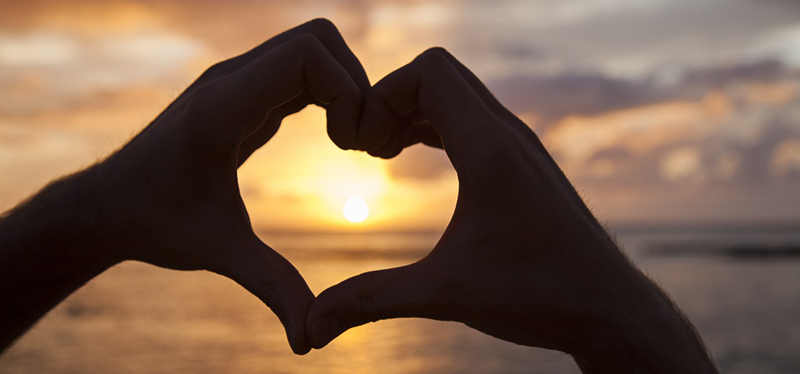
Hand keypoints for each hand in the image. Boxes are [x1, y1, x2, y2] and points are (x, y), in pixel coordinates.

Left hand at [0, 19, 368, 354]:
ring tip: (352, 142)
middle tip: (360, 142)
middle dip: (356, 84)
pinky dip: (330, 93)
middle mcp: (232, 79)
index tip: (352, 146)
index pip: (308, 53)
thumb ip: (272, 288)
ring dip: (345, 86)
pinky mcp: (243, 92)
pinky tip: (336, 138)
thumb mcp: (219, 254)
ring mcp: (237, 80)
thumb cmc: (155, 224)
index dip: (349, 90)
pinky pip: (301, 70)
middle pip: (319, 38)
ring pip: (313, 47)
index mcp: (226, 105)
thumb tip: (310, 341)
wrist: (108, 206)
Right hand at [307, 48, 717, 372]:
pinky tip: (413, 158)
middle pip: (439, 72)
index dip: (382, 95)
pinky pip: (470, 116)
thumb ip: (370, 301)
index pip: (428, 71)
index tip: (362, 148)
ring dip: (414, 110)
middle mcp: (508, 134)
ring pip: (457, 92)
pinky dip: (435, 123)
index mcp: (490, 151)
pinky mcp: (523, 160)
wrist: (608, 307)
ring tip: (383, 154)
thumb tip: (310, 327)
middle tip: (368, 149)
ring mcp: (520, 144)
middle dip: (392, 99)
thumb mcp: (444, 296)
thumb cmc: (538, 297)